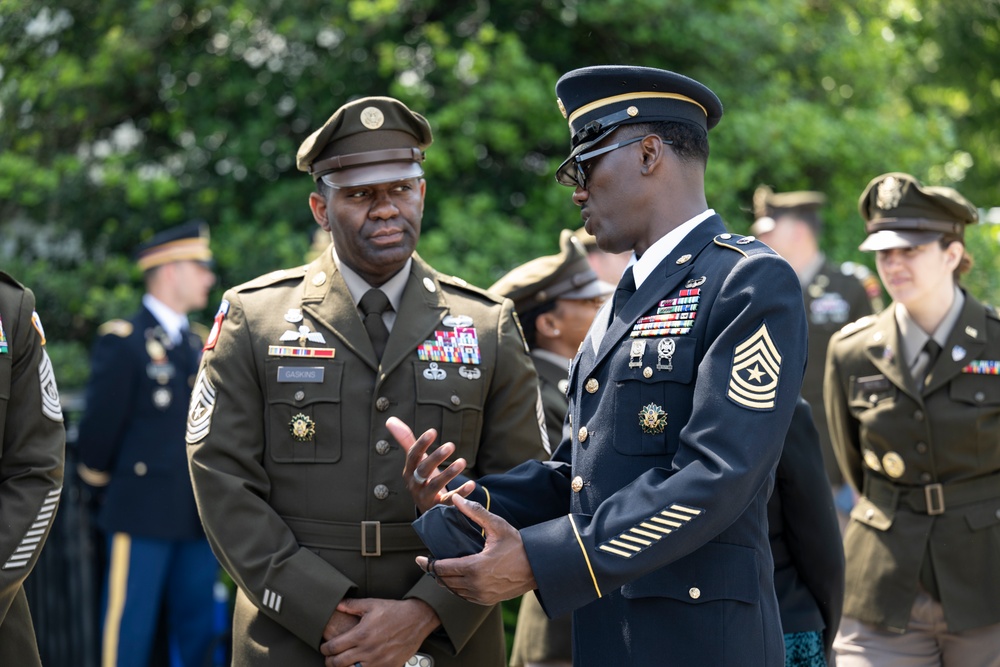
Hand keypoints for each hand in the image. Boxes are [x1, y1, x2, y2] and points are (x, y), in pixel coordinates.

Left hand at [320, 597, 439, 666]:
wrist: (417, 619)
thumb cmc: (394, 611)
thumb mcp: (372, 604)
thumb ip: (351, 606)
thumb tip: (336, 604)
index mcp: (361, 634)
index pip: (333, 647)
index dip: (324, 649)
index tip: (324, 648)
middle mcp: (368, 650)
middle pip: (338, 663)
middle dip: (330, 662)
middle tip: (330, 658)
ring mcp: (379, 661)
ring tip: (343, 664)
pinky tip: (359, 665)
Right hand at [386, 416, 473, 512]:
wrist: (427, 509)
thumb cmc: (422, 478)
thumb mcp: (415, 461)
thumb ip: (405, 440)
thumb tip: (390, 419)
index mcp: (409, 471)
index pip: (413, 456)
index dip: (421, 443)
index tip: (433, 431)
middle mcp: (415, 485)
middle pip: (423, 470)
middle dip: (435, 458)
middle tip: (450, 445)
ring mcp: (426, 497)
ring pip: (436, 485)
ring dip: (449, 473)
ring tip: (462, 462)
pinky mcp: (439, 508)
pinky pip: (449, 502)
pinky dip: (461, 493)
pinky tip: (471, 483)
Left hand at [416, 494, 536, 604]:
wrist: (538, 567)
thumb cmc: (518, 545)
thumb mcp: (497, 526)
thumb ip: (475, 513)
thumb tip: (456, 499)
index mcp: (475, 567)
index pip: (442, 569)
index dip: (428, 564)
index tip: (419, 559)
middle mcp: (476, 585)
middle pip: (445, 581)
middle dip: (434, 572)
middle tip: (427, 563)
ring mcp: (481, 595)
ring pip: (453, 591)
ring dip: (444, 581)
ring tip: (439, 570)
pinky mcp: (487, 600)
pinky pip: (464, 597)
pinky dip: (456, 588)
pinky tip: (455, 579)